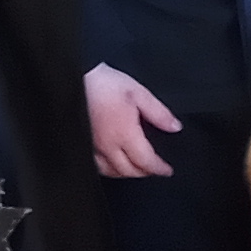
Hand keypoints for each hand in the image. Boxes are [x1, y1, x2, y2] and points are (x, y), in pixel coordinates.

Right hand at [84, 64, 177, 178]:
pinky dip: (107, 169)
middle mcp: (107, 145)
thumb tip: (174, 127)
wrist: (76, 77)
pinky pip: (95, 164)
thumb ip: (159, 113)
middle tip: (154, 170)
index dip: (158, 169)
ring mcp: (91, 146)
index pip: (145, 161)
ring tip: (136, 168)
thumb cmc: (104, 84)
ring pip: (109, 171)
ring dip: (125, 173)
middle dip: (143, 173)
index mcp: (124, 134)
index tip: (167, 170)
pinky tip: (112, 164)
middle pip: (127, 170)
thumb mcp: (139, 93)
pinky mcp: (80, 142)